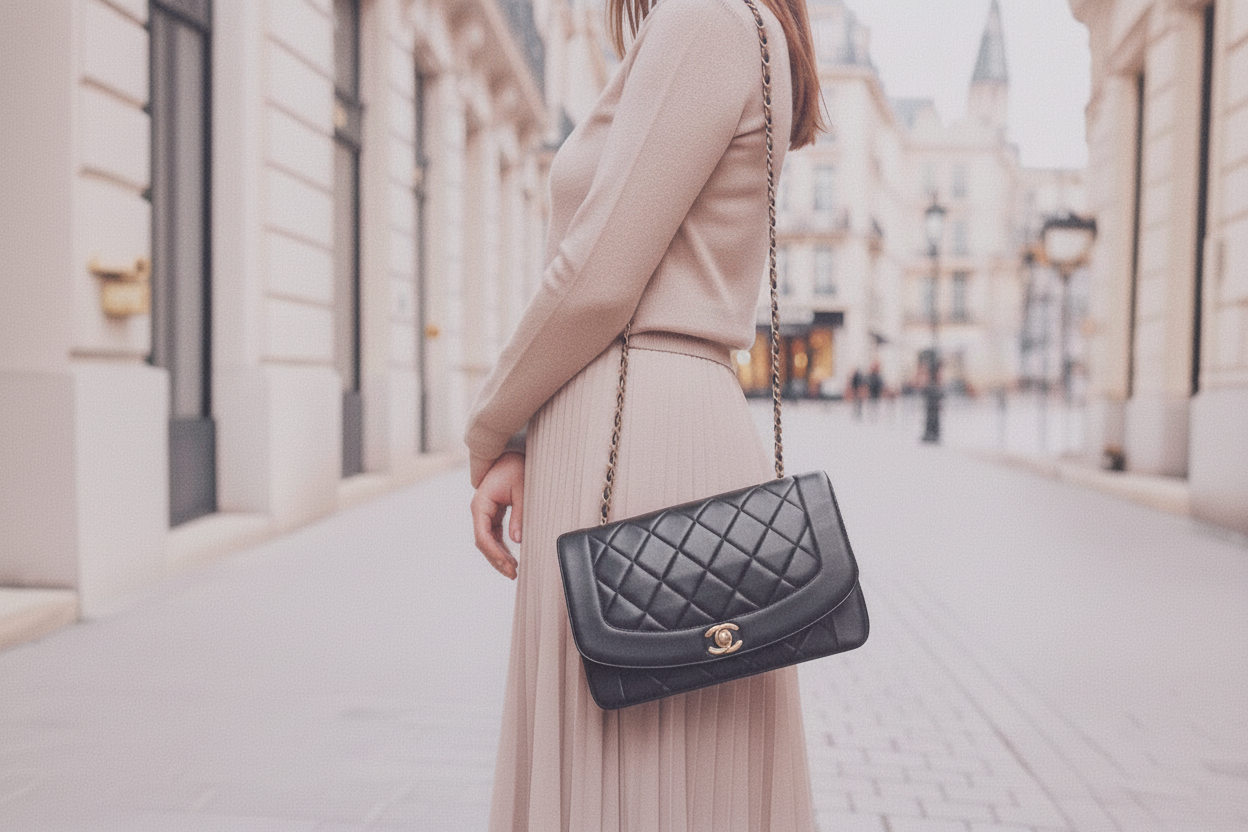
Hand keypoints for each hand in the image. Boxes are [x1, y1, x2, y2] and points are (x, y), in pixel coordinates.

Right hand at [469, 452, 523, 579]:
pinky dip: (500, 548)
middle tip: (512, 573)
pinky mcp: (491, 514)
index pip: (483, 535)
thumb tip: (516, 540)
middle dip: (496, 559)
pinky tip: (510, 559)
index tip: (508, 565)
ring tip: (512, 571)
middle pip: (483, 542)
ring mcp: (484, 513)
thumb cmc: (516, 468)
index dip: (494, 553)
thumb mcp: (522, 490)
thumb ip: (519, 515)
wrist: (511, 455)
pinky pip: (493, 536)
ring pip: (487, 541)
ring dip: (498, 557)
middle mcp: (479, 510)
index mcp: (481, 503)